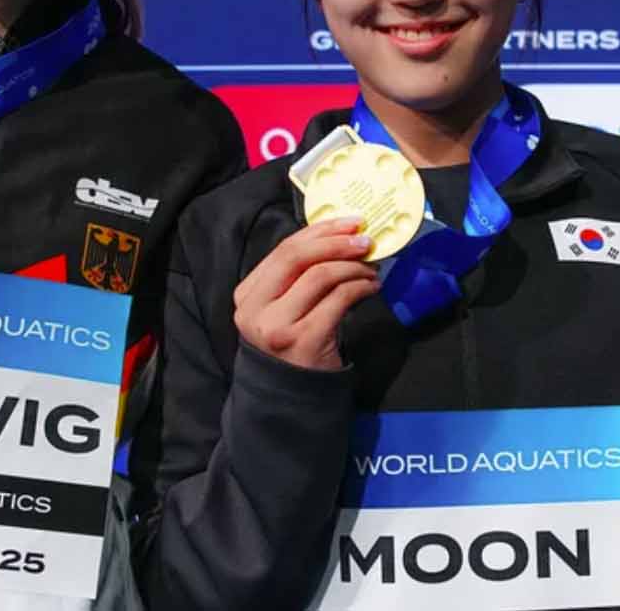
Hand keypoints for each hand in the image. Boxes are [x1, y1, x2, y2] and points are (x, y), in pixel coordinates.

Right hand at [232, 218, 378, 370]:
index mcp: (248, 294)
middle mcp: (256, 309)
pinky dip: (360, 287)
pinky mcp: (304, 340)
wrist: (290, 397)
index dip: (320, 231)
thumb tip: (339, 238)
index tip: (349, 223)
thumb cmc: (291, 344)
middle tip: (365, 240)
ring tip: (371, 269)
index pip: (284, 250)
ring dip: (353, 267)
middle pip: (297, 257)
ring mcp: (277, 326)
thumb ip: (298, 277)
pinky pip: (339, 300)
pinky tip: (371, 287)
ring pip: (321, 276)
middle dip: (336, 243)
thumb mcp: (282, 308)